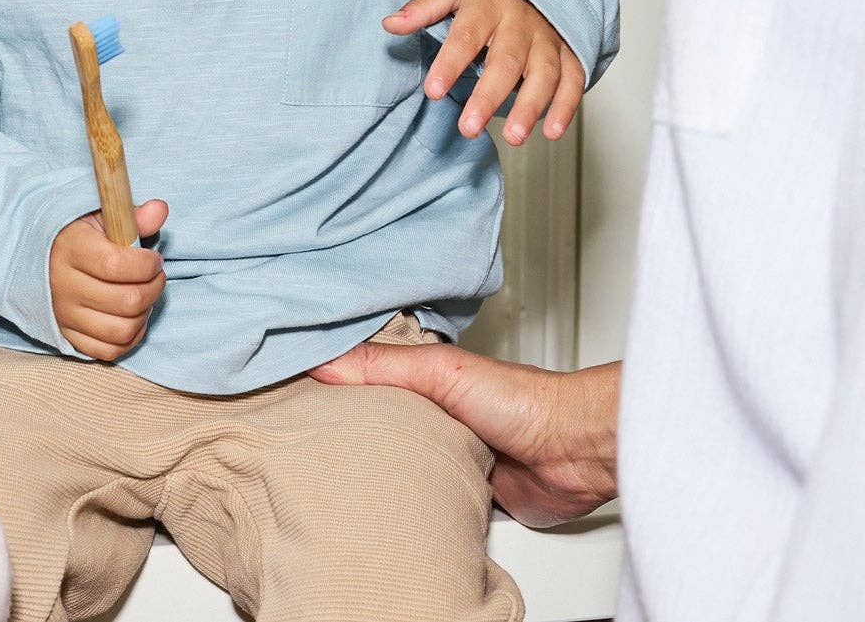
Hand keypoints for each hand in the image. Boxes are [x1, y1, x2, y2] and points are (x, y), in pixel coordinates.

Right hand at [50, 199, 167, 360]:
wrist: (42, 259)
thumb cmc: (81, 236)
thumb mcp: (102, 217)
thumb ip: (132, 215)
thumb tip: (159, 210)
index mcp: (71, 249)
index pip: (116, 264)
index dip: (146, 264)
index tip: (154, 258)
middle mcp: (63, 286)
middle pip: (126, 301)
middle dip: (153, 288)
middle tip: (155, 276)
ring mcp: (64, 316)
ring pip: (121, 330)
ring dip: (144, 313)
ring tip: (144, 295)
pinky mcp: (68, 337)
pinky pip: (109, 351)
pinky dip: (130, 337)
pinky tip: (134, 316)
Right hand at [311, 341, 619, 527]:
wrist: (571, 452)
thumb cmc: (522, 399)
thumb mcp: (442, 371)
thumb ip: (385, 365)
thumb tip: (324, 361)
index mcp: (425, 375)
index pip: (368, 371)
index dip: (332, 375)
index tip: (292, 383)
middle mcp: (434, 411)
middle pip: (378, 418)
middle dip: (346, 426)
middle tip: (301, 438)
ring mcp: (449, 451)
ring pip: (398, 458)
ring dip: (376, 466)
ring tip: (331, 473)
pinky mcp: (464, 490)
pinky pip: (424, 494)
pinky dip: (406, 498)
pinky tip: (383, 503)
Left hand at [386, 0, 585, 143]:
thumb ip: (424, 8)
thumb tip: (390, 24)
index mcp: (487, 4)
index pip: (466, 36)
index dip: (450, 64)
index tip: (433, 91)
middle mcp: (521, 21)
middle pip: (506, 60)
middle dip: (488, 96)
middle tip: (468, 128)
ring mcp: (548, 37)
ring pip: (543, 73)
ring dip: (530, 107)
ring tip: (513, 139)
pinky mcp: (570, 51)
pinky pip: (573, 78)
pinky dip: (567, 106)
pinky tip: (552, 132)